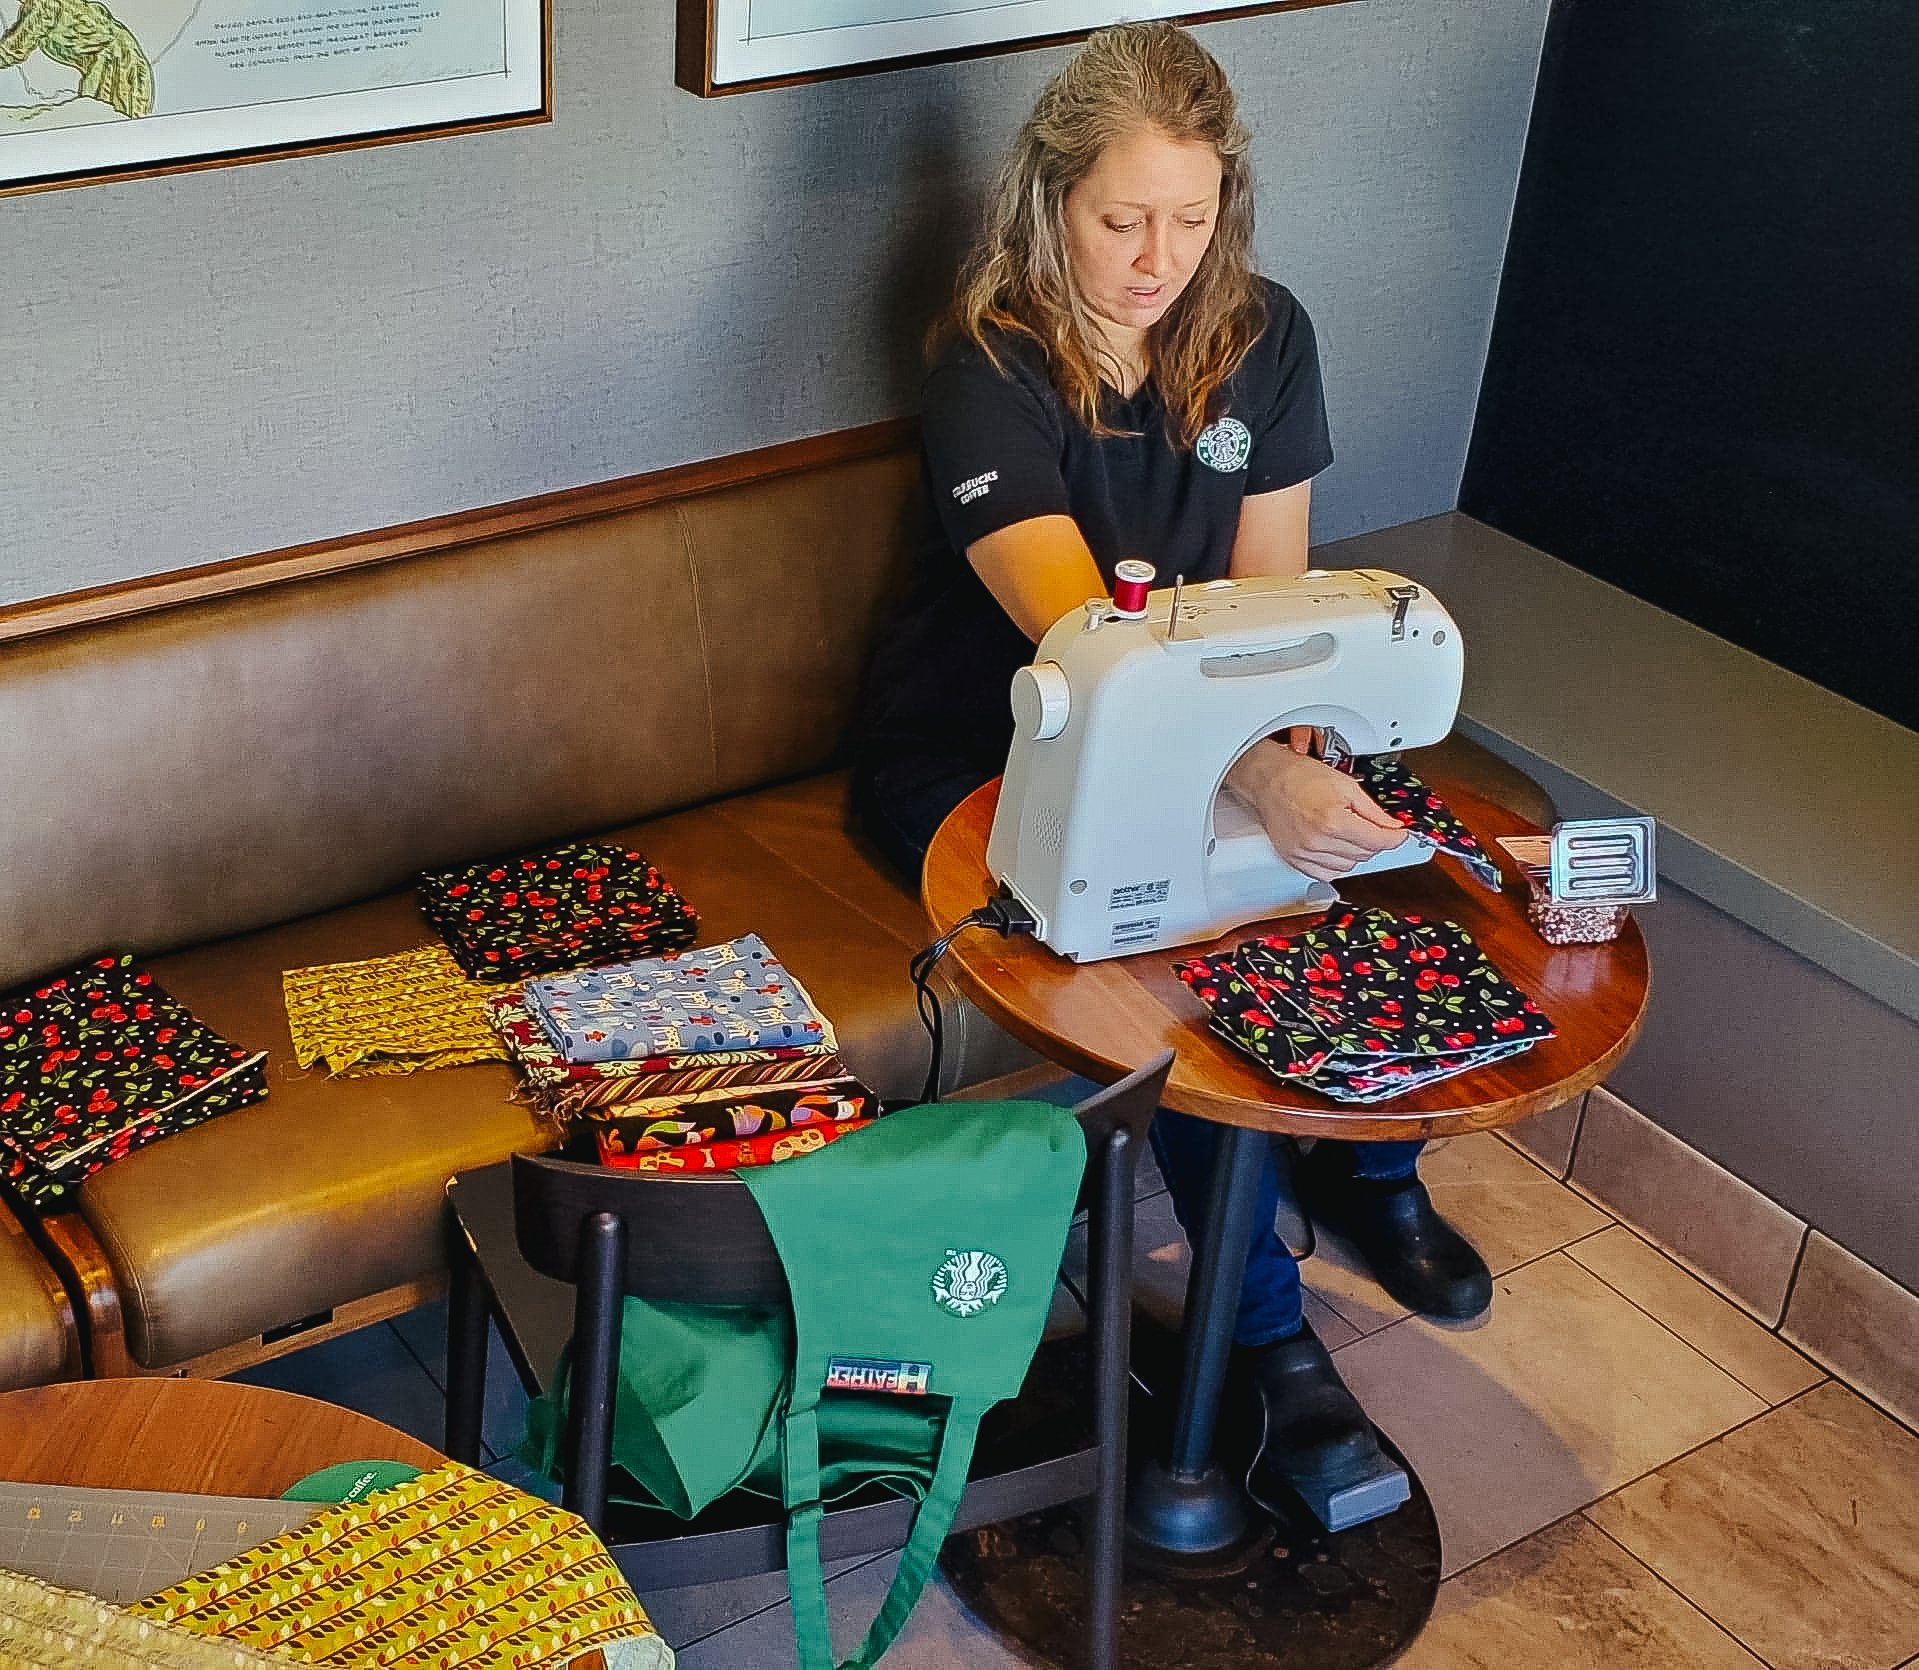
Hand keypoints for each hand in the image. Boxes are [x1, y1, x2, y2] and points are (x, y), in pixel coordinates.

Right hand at [1226, 740, 1407, 881]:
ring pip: (1347, 867)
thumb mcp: (1346, 786)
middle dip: (1374, 841)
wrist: (1269, 780)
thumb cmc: (1301, 777)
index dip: (1395, 837)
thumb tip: (1393, 827)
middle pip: (1364, 855)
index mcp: (1333, 820)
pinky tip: (1334, 848)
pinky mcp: (1294, 859)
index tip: (1399, 834)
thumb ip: (1374, 811)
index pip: (1378, 841)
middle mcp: (1318, 840)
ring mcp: (1304, 852)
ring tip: (1348, 834)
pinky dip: (1335, 865)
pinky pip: (1325, 874)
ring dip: (1355, 854)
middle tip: (1370, 826)